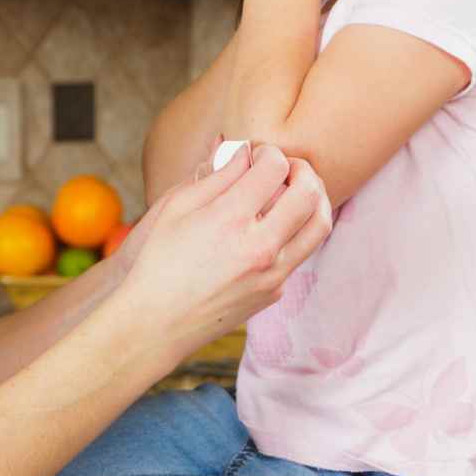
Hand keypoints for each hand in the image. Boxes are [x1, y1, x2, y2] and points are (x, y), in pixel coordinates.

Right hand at [113, 143, 332, 362]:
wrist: (156, 323)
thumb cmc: (157, 262)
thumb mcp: (176, 207)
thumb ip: (216, 175)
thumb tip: (243, 152)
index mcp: (231, 219)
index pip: (275, 167)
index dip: (268, 152)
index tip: (256, 155)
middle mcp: (260, 246)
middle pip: (309, 192)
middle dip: (302, 169)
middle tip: (286, 167)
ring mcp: (272, 273)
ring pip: (319, 225)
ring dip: (314, 199)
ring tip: (295, 191)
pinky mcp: (274, 292)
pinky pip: (299, 253)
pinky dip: (294, 232)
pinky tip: (272, 227)